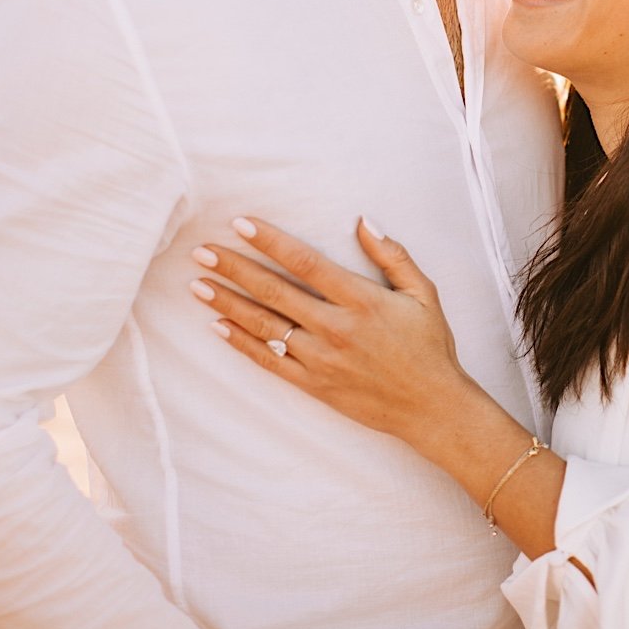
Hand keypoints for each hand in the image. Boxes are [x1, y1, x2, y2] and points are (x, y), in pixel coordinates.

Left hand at [190, 216, 475, 445]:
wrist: (431, 407)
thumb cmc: (430, 346)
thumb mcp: (423, 294)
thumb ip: (393, 255)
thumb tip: (364, 221)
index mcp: (361, 300)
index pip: (305, 262)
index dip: (270, 241)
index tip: (241, 224)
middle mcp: (336, 328)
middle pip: (274, 292)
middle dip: (234, 269)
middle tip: (202, 252)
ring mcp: (321, 359)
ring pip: (265, 326)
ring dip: (228, 304)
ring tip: (198, 285)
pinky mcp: (314, 385)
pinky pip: (270, 361)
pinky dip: (241, 344)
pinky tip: (218, 326)